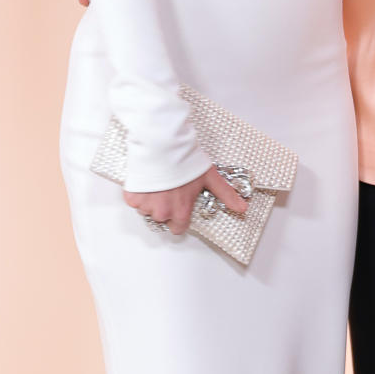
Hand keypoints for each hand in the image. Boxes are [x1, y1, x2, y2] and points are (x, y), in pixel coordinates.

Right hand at [124, 166, 250, 236]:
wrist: (162, 145)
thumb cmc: (185, 159)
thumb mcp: (210, 177)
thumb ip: (226, 195)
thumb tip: (242, 208)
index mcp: (181, 211)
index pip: (178, 228)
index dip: (179, 219)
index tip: (179, 208)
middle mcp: (163, 212)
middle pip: (162, 218)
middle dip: (165, 207)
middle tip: (169, 190)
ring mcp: (146, 205)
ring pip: (147, 209)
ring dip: (151, 200)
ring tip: (158, 183)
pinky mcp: (132, 196)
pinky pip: (134, 201)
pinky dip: (138, 192)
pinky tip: (147, 181)